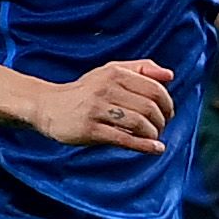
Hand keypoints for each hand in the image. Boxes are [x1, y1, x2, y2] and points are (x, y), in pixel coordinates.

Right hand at [37, 59, 176, 153]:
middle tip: (161, 128)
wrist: (48, 106)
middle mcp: (106, 88)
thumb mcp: (110, 72)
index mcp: (115, 73)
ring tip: (154, 138)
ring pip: (138, 123)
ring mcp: (96, 109)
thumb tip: (170, 75)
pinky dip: (144, 146)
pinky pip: (123, 138)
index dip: (167, 104)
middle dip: (161, 121)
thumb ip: (141, 69)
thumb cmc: (86, 91)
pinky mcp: (89, 129)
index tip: (168, 114)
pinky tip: (156, 149)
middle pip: (149, 107)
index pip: (154, 88)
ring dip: (153, 134)